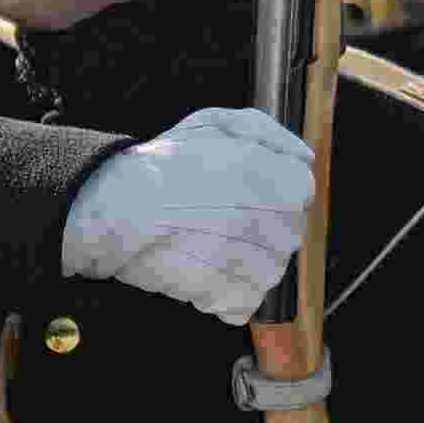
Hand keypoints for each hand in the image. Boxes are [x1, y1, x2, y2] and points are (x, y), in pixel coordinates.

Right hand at [59, 108, 312, 324]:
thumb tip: (303, 157)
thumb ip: (272, 136)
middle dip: (260, 225)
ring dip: (244, 259)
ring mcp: (259, 268)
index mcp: (283, 183)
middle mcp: (280, 227)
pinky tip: (200, 265)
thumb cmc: (165, 166)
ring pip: (269, 267)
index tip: (243, 190)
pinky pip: (245, 299)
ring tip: (206, 240)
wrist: (120, 211)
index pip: (300, 191)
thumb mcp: (218, 123)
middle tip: (219, 215)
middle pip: (287, 231)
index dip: (268, 188)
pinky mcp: (235, 299)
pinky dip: (225, 290)